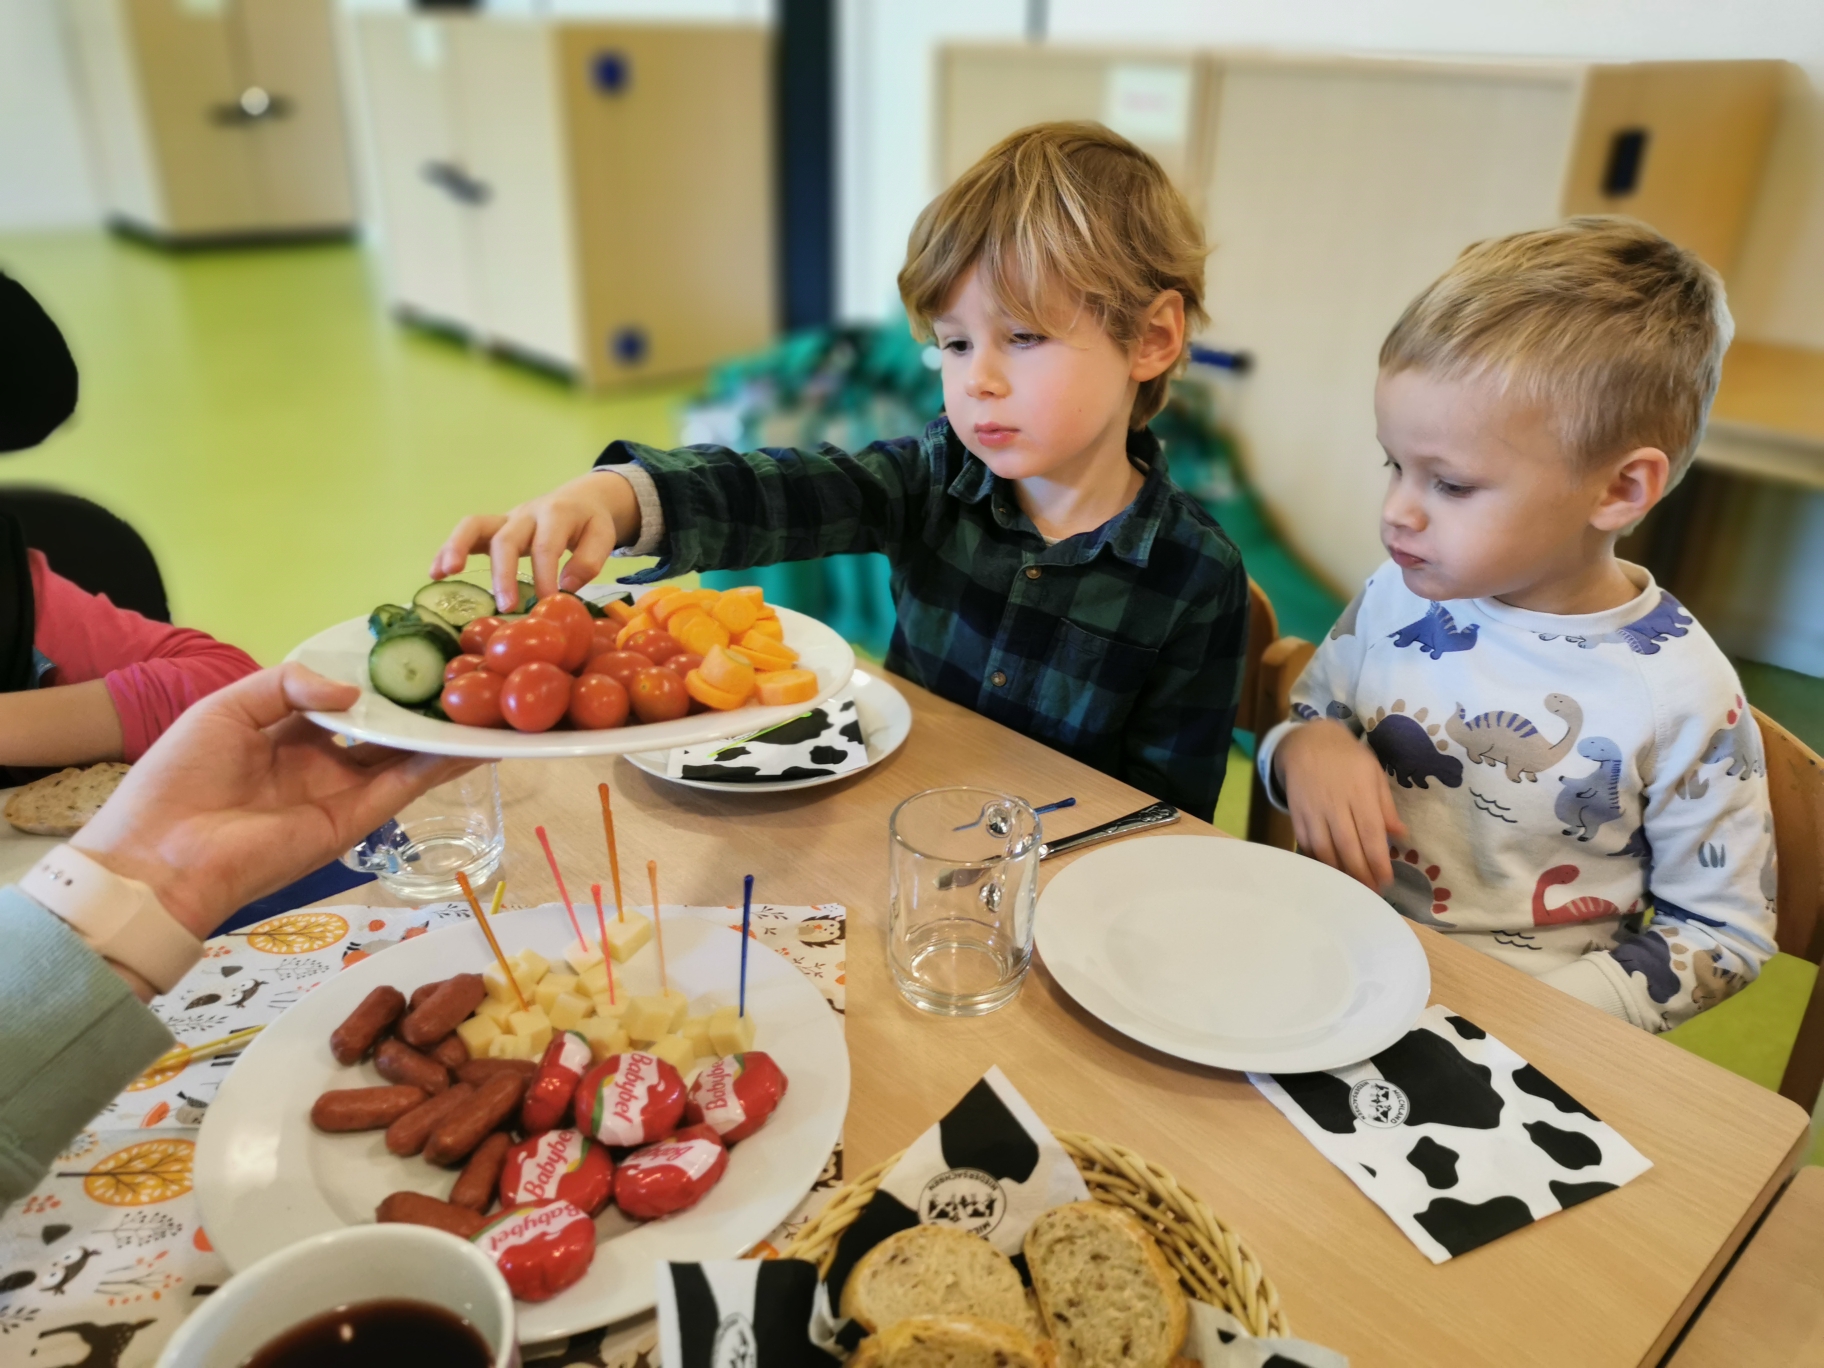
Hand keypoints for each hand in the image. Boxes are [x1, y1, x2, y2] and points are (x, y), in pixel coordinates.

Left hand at [72, 664, 477, 944]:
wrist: (160, 857)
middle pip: (380, 731)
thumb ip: (288, 685)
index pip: (341, 702)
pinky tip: (472, 743)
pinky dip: (439, 766)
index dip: (375, 680)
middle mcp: (318, 762)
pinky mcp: (353, 821)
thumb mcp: (225, 709)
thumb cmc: (179, 778)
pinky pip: (404, 786)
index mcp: (283, 734)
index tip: (413, 653)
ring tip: (485, 707)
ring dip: (441, 735)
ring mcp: (339, 792)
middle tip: (462, 677)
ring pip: (403, 757)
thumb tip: (354, 691)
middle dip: (417, 708)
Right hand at [430, 470, 639, 610]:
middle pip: (507, 538)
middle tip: (507, 606)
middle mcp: (526, 514)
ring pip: (476, 526)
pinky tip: (435, 574)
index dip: (544, 575)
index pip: (545, 545)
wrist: (579, 498)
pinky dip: (447, 550)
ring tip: (446, 572)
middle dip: (504, 573)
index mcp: (556, 513)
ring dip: (458, 548)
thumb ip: (590, 559)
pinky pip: (467, 534)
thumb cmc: (589, 523)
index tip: (547, 602)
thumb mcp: (603, 535)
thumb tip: (566, 586)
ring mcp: (506, 519)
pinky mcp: (493, 529)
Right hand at [1274, 719, 1407, 890]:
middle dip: (1361, 874)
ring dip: (1339, 873)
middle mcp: (1334, 803)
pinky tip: (1330, 872)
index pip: (1371, 833)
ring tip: (1352, 888)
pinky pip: (1306, 844)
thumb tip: (1401, 835)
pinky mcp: (1296, 815)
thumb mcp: (1373, 774)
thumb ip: (1386, 806)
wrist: (1307, 743)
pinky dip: (1318, 862)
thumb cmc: (1347, 759)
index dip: (1378, 861)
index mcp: (1359, 792)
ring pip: (1324, 849)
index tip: (1387, 881)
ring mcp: (1312, 810)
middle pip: (1347, 847)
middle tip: (1371, 894)